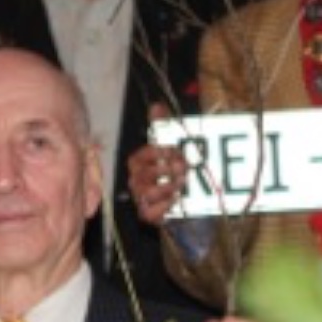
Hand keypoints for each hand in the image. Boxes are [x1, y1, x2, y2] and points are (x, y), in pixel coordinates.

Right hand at [128, 104, 188, 227]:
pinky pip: (148, 213)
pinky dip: (163, 206)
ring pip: (147, 193)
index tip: (175, 150)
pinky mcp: (148, 215)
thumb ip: (162, 126)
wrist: (185, 199)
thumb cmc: (173, 171)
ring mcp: (140, 199)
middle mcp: (136, 181)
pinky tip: (176, 199)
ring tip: (182, 183)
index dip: (159, 153)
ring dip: (167, 186)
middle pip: (144, 174)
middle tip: (184, 167)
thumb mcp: (170, 146)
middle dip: (166, 169)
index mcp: (138, 163)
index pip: (142, 156)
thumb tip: (156, 106)